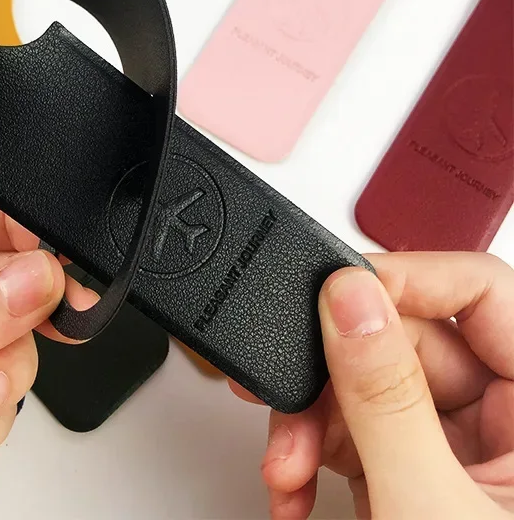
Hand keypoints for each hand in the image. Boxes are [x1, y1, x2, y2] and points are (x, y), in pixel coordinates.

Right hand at [231, 251, 513, 518]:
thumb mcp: (427, 506)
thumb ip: (386, 398)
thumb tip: (348, 298)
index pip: (482, 293)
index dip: (407, 279)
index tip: (334, 290)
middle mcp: (501, 424)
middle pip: (402, 344)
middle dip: (328, 379)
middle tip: (287, 400)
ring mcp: (453, 451)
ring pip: (363, 387)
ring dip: (308, 425)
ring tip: (283, 467)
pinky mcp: (411, 476)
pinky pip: (352, 434)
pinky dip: (311, 455)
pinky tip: (293, 488)